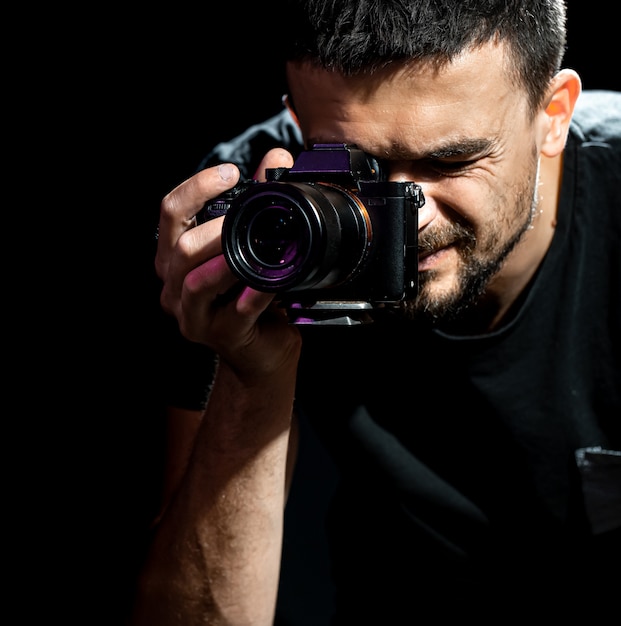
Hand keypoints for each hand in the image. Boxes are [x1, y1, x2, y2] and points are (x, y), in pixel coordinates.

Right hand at [155, 148, 301, 381]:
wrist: (262, 349)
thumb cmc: (250, 295)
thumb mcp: (248, 246)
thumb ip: (257, 203)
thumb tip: (277, 159)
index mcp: (174, 258)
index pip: (170, 214)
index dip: (197, 188)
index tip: (232, 173)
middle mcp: (175, 286)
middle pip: (181, 247)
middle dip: (217, 225)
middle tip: (251, 210)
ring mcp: (193, 315)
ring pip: (199, 281)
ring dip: (229, 258)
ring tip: (258, 242)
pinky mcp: (220, 336)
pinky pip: (236, 312)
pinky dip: (256, 293)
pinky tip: (273, 281)